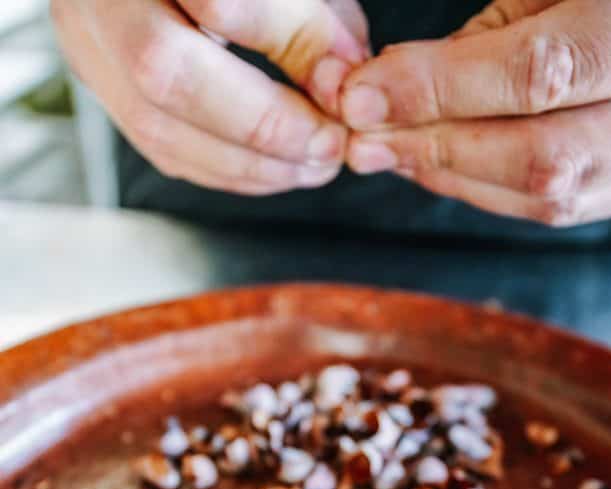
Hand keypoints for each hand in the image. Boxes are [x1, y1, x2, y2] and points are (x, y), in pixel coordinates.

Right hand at [52, 0, 368, 194]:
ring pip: (156, 125)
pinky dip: (226, 169)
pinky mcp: (98, 87)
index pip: (218, 0)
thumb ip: (308, 20)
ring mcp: (88, 44)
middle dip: (263, 125)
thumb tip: (340, 86)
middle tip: (327, 148)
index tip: (343, 89)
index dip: (290, 46)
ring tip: (312, 166)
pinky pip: (158, 148)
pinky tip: (273, 169)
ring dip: (249, 163)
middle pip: (168, 73)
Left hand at [342, 0, 610, 225]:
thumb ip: (503, 33)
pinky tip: (447, 168)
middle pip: (547, 158)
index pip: (541, 74)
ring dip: (460, 179)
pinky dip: (498, 191)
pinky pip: (574, 206)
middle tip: (363, 142)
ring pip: (558, 197)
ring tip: (392, 153)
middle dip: (441, 151)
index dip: (441, 92)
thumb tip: (409, 88)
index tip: (363, 96)